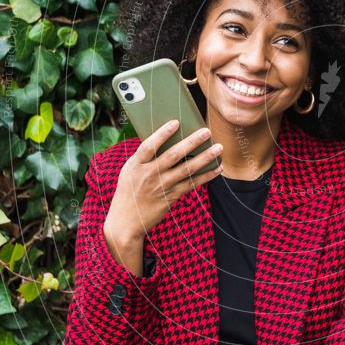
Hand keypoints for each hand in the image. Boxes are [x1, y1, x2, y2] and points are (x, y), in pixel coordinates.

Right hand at [104, 119, 222, 241]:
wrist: (125, 221)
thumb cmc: (128, 191)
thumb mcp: (130, 171)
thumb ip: (145, 157)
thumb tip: (166, 138)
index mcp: (136, 165)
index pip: (149, 146)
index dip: (162, 134)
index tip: (175, 122)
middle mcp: (149, 174)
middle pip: (173, 155)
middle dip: (191, 142)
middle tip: (206, 131)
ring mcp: (162, 186)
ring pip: (187, 169)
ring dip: (205, 158)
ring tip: (218, 147)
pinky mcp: (171, 197)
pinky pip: (192, 184)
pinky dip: (206, 176)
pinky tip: (217, 168)